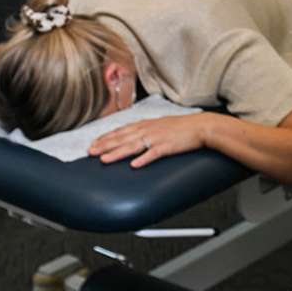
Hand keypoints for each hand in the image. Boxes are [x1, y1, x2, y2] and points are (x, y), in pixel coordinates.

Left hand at [88, 113, 213, 167]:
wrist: (201, 126)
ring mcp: (157, 138)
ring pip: (133, 146)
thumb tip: (131, 137)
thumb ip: (145, 130)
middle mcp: (148, 129)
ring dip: (117, 153)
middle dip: (105, 145)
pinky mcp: (167, 146)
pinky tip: (134, 165)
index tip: (93, 144)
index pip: (121, 131)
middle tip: (90, 152)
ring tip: (104, 160)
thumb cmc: (181, 127)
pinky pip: (153, 153)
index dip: (106, 138)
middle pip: (122, 138)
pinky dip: (143, 159)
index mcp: (146, 124)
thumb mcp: (160, 125)